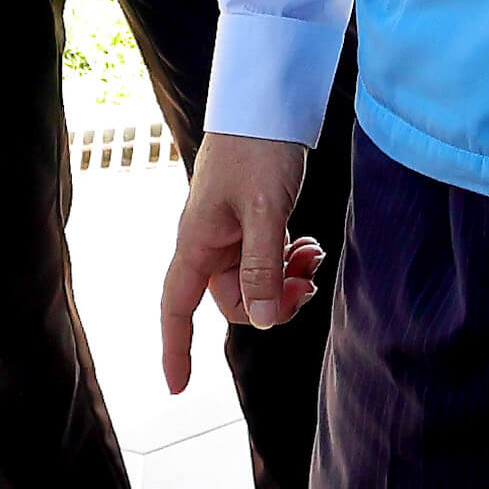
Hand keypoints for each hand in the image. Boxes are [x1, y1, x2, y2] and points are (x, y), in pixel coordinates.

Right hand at [157, 134, 322, 391]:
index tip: (178, 387)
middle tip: (308, 280)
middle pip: (232, 300)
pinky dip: (288, 259)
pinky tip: (307, 244)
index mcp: (197, 242)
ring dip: (285, 279)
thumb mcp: (263, 211)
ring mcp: (229, 232)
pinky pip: (266, 259)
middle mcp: (208, 242)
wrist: (266, 102)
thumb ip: (260, 268)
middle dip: (271, 302)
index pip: (176, 307)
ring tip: (312, 256)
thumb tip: (258, 322)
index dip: (175, 348)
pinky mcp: (251, 220)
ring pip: (255, 281)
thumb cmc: (257, 149)